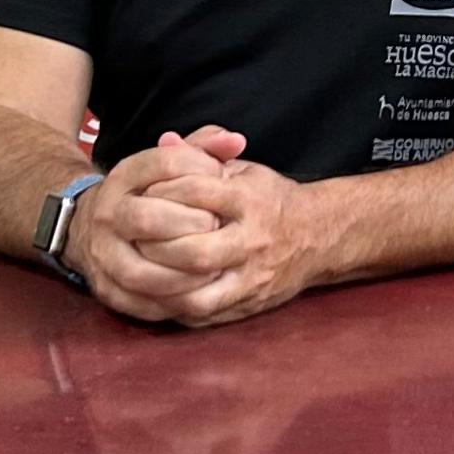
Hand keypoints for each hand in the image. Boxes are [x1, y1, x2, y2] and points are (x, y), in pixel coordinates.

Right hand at [66, 127, 246, 323]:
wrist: (88, 227)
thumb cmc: (146, 194)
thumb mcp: (167, 165)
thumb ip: (204, 148)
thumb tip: (236, 141)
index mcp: (124, 176)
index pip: (162, 164)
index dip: (199, 169)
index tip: (223, 178)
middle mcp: (108, 213)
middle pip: (146, 218)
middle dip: (188, 225)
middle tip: (217, 228)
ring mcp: (102, 254)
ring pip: (140, 270)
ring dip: (182, 274)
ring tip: (215, 269)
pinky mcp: (105, 289)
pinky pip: (138, 303)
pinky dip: (170, 303)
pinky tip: (198, 295)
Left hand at [133, 157, 332, 328]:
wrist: (319, 236)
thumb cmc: (270, 199)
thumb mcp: (244, 169)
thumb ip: (204, 154)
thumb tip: (166, 141)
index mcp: (250, 199)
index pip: (196, 193)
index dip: (162, 191)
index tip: (142, 194)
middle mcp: (252, 240)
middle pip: (194, 249)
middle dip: (156, 244)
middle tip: (134, 237)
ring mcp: (251, 276)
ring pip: (197, 289)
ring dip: (162, 281)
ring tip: (141, 267)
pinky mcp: (249, 302)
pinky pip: (204, 312)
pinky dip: (175, 304)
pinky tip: (157, 292)